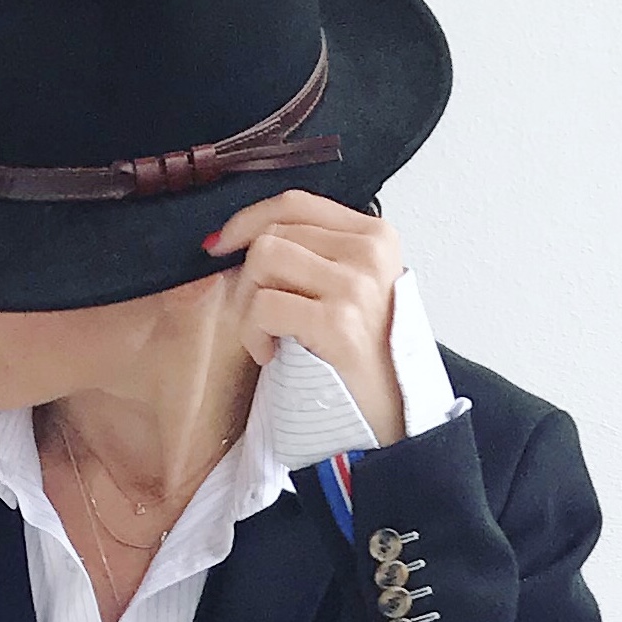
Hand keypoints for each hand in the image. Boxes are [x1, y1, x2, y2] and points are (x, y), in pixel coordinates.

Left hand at [201, 190, 405, 445]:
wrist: (398, 417)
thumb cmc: (369, 361)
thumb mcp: (357, 291)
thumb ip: (320, 257)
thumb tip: (249, 236)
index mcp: (375, 236)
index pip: (296, 204)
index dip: (248, 220)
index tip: (222, 245)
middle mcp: (369, 252)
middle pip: (274, 232)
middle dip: (247, 276)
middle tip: (254, 316)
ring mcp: (356, 286)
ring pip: (264, 259)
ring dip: (248, 303)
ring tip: (265, 336)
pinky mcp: (338, 323)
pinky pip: (265, 305)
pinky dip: (253, 332)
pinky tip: (269, 353)